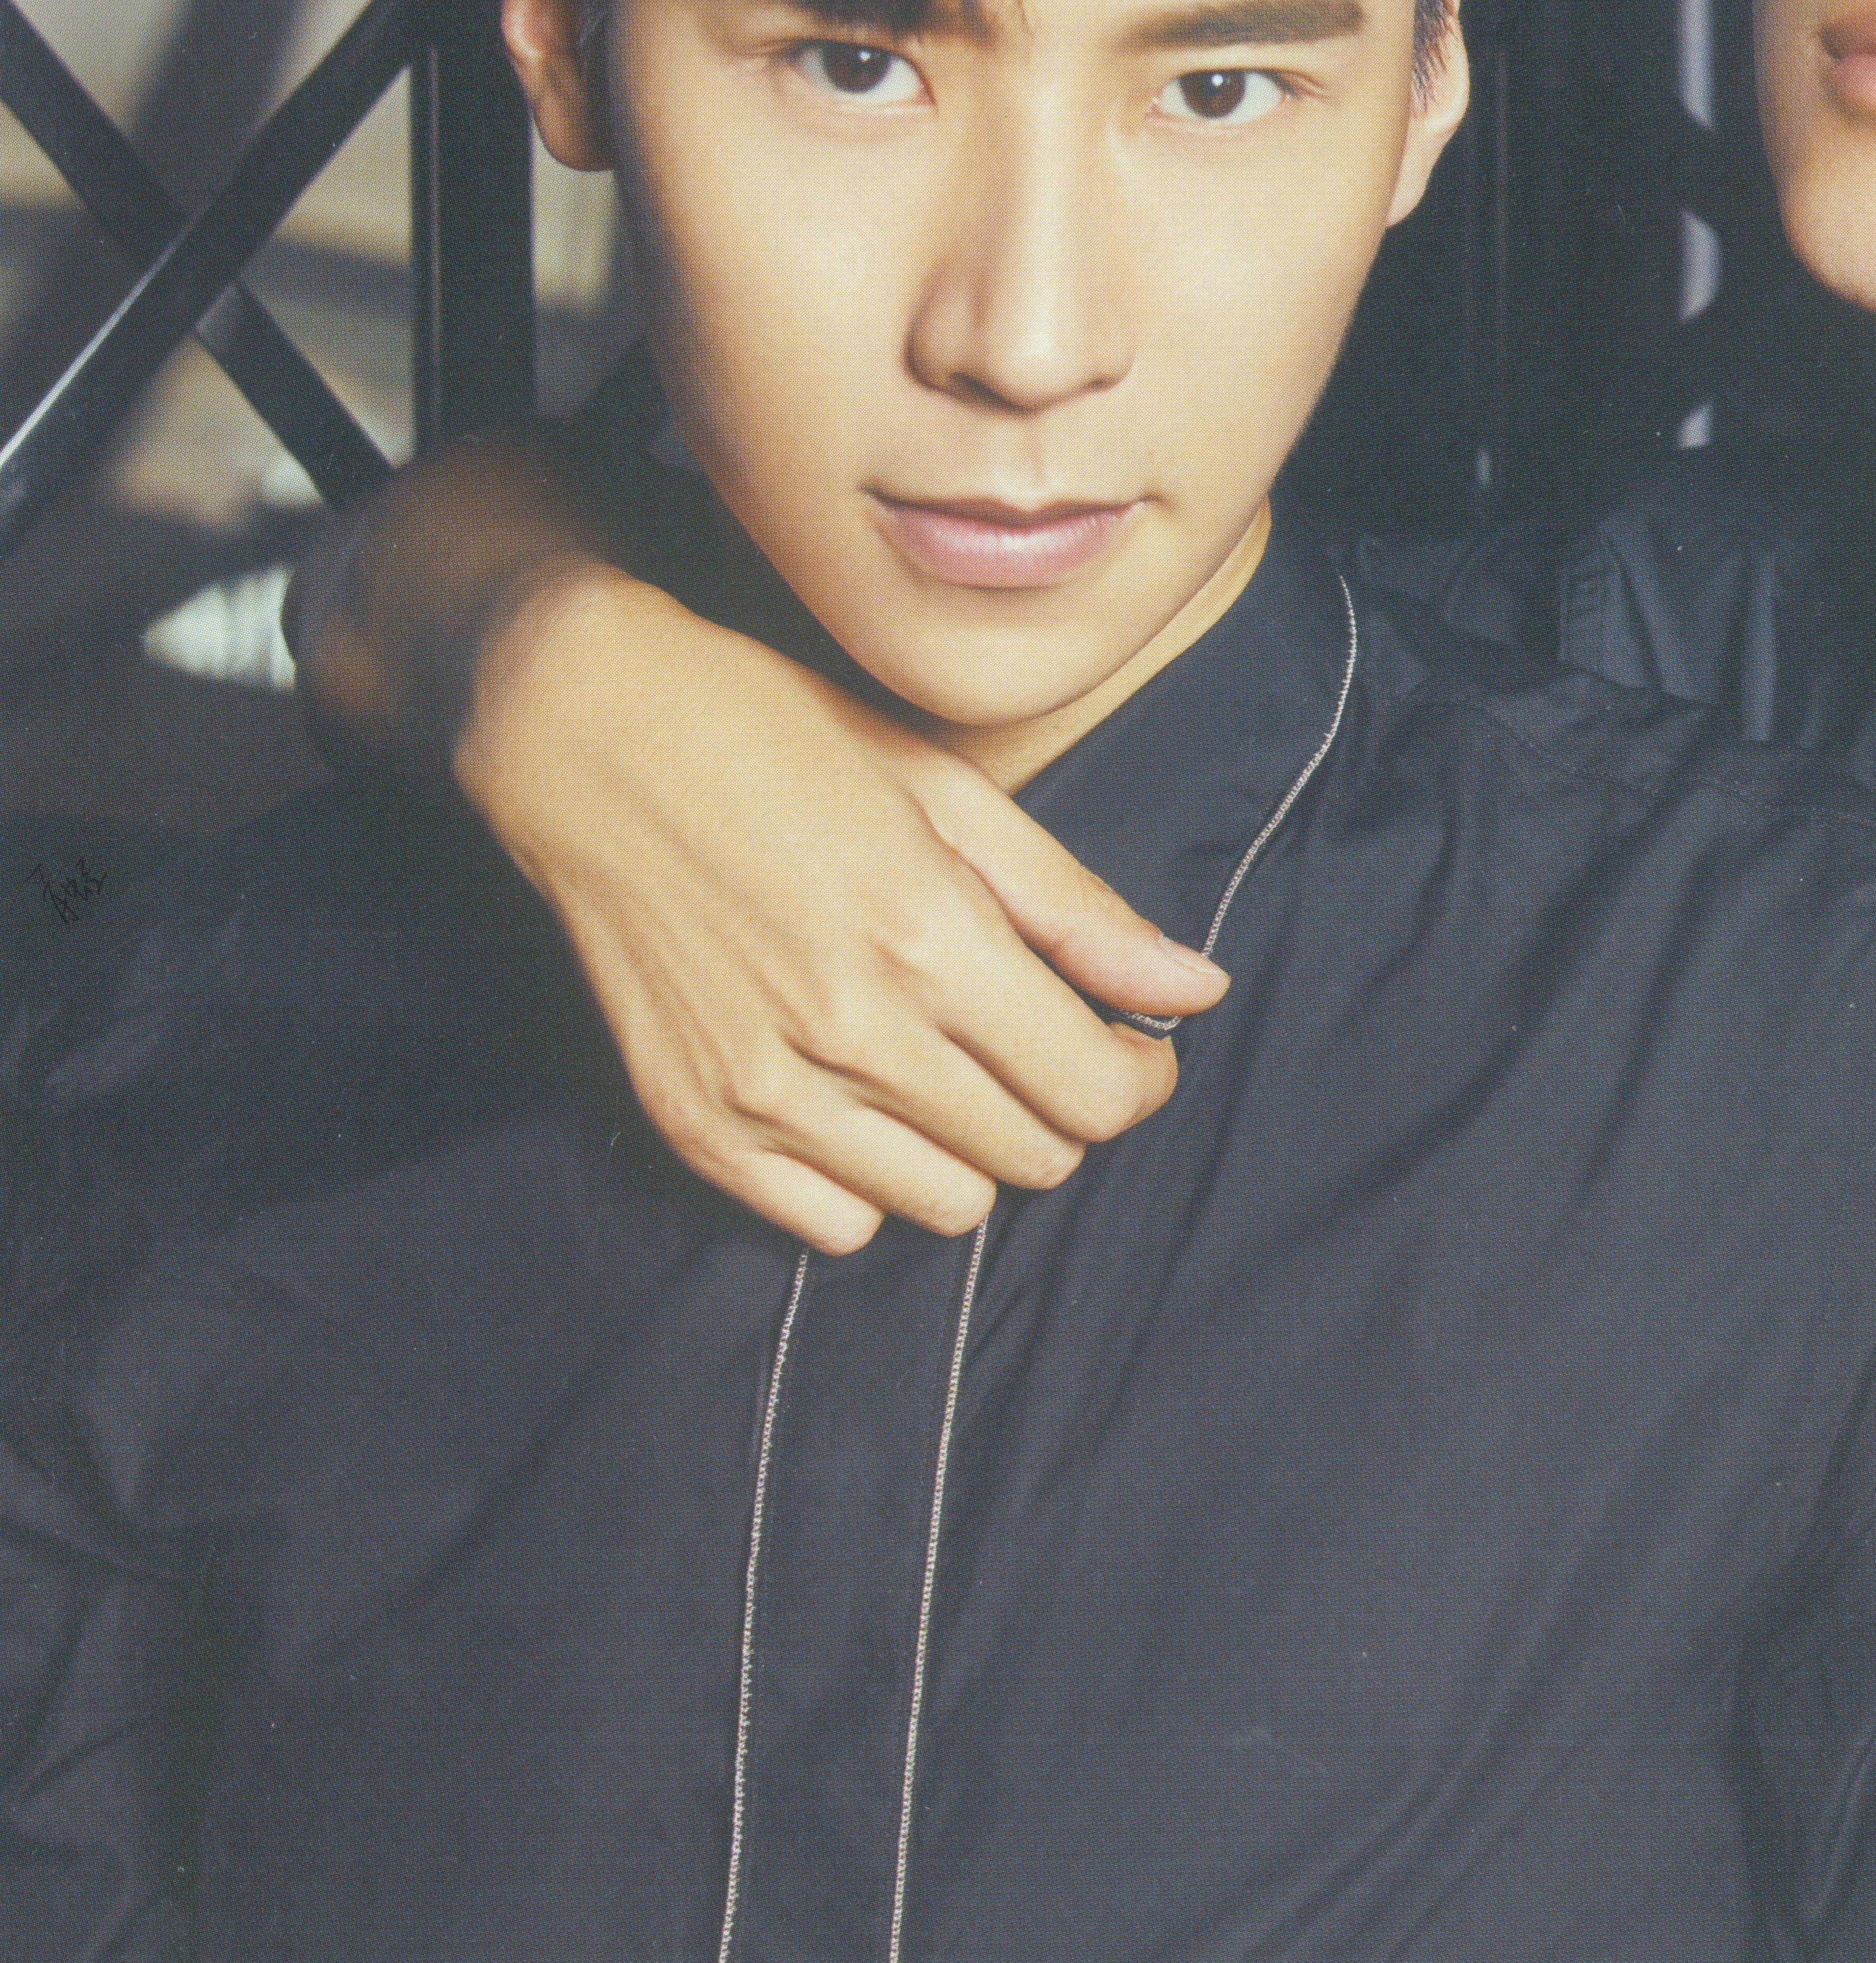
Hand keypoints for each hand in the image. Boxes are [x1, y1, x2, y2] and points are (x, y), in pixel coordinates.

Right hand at [457, 565, 1227, 1249]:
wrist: (590, 735)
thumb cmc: (784, 743)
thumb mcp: (955, 796)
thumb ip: (1080, 911)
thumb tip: (1198, 990)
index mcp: (932, 943)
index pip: (1094, 1095)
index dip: (1138, 1079)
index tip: (1130, 1045)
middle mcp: (852, 1034)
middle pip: (1034, 1157)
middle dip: (1066, 1107)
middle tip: (1040, 1042)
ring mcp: (764, 1091)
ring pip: (947, 1205)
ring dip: (976, 1147)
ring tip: (950, 1066)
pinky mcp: (693, 1123)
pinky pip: (835, 1226)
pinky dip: (872, 1182)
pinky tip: (866, 1101)